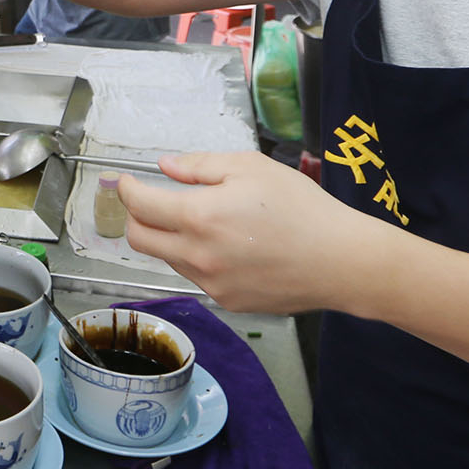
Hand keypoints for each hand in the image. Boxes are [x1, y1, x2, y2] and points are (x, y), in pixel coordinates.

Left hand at [114, 151, 389, 314]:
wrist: (341, 261)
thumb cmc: (302, 208)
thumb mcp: (251, 168)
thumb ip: (201, 166)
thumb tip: (165, 167)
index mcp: (199, 217)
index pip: (140, 206)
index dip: (127, 190)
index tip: (128, 182)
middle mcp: (197, 255)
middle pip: (140, 239)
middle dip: (136, 217)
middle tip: (151, 202)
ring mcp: (210, 283)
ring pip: (168, 258)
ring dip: (169, 238)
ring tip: (200, 220)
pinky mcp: (227, 301)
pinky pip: (196, 276)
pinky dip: (196, 258)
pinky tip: (226, 246)